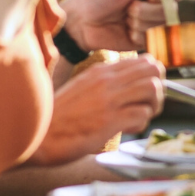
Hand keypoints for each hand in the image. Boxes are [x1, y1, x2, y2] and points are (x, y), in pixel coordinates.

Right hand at [32, 58, 165, 165]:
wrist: (35, 135)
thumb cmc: (56, 118)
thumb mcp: (82, 89)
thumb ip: (105, 85)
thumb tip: (129, 88)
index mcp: (101, 72)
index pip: (144, 60)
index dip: (153, 76)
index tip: (147, 92)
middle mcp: (107, 81)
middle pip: (154, 70)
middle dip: (159, 89)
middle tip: (148, 105)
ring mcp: (108, 100)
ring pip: (153, 89)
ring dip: (153, 106)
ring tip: (139, 117)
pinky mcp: (108, 120)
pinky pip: (142, 115)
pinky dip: (141, 124)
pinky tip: (128, 129)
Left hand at [62, 0, 156, 52]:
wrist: (81, 20)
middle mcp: (158, 5)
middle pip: (168, 11)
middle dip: (144, 10)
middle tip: (127, 6)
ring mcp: (153, 23)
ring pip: (159, 26)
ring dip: (137, 22)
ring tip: (124, 17)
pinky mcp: (146, 40)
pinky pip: (150, 39)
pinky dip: (135, 35)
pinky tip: (124, 30)